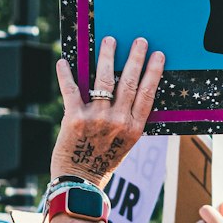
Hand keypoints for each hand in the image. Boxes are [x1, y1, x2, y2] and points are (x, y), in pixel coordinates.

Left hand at [53, 35, 164, 187]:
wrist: (79, 182)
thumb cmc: (103, 161)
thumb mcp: (126, 143)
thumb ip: (129, 119)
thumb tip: (129, 89)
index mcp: (134, 128)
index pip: (147, 94)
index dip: (153, 72)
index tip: (158, 55)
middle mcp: (118, 121)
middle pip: (129, 82)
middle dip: (135, 58)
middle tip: (139, 41)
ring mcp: (96, 118)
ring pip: (104, 79)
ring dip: (107, 56)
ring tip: (110, 41)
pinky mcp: (74, 118)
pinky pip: (71, 90)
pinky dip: (66, 74)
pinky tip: (64, 61)